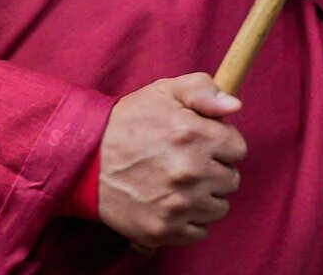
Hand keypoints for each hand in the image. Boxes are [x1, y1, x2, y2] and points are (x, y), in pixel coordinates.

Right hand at [96, 73, 245, 248]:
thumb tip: (234, 107)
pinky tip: (171, 202)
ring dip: (204, 196)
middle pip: (231, 180)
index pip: (238, 148)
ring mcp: (178, 204)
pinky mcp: (164, 229)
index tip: (201, 142)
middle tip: (186, 161)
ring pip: (218, 207)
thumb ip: (203, 90)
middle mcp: (190, 171)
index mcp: (194, 134)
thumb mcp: (163, 92)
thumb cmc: (128, 122)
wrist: (84, 157)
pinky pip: (199, 231)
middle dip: (214, 169)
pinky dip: (189, 219)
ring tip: (178, 182)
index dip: (220, 143)